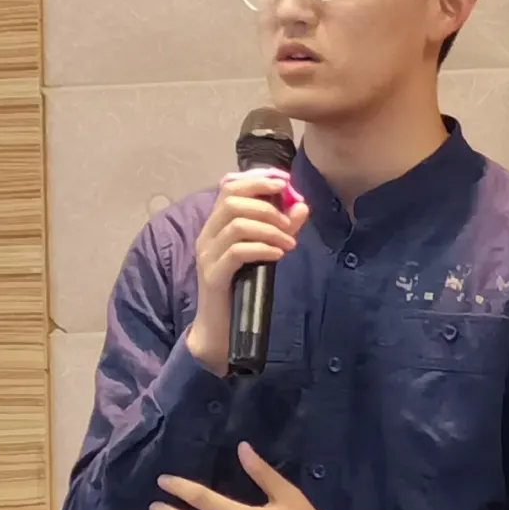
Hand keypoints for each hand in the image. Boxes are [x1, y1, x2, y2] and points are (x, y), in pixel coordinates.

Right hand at [187, 173, 308, 374]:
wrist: (221, 329)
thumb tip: (301, 205)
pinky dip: (262, 248)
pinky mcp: (214, 275)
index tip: (284, 184)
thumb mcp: (264, 252)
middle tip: (289, 224)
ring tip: (288, 243)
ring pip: (236, 224)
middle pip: (233, 201)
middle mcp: (207, 235)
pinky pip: (237, 251)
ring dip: (269, 229)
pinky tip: (278, 254)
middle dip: (267, 207)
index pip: (230, 188)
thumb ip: (281, 229)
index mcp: (216, 225)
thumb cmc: (242, 288)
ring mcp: (207, 255)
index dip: (257, 180)